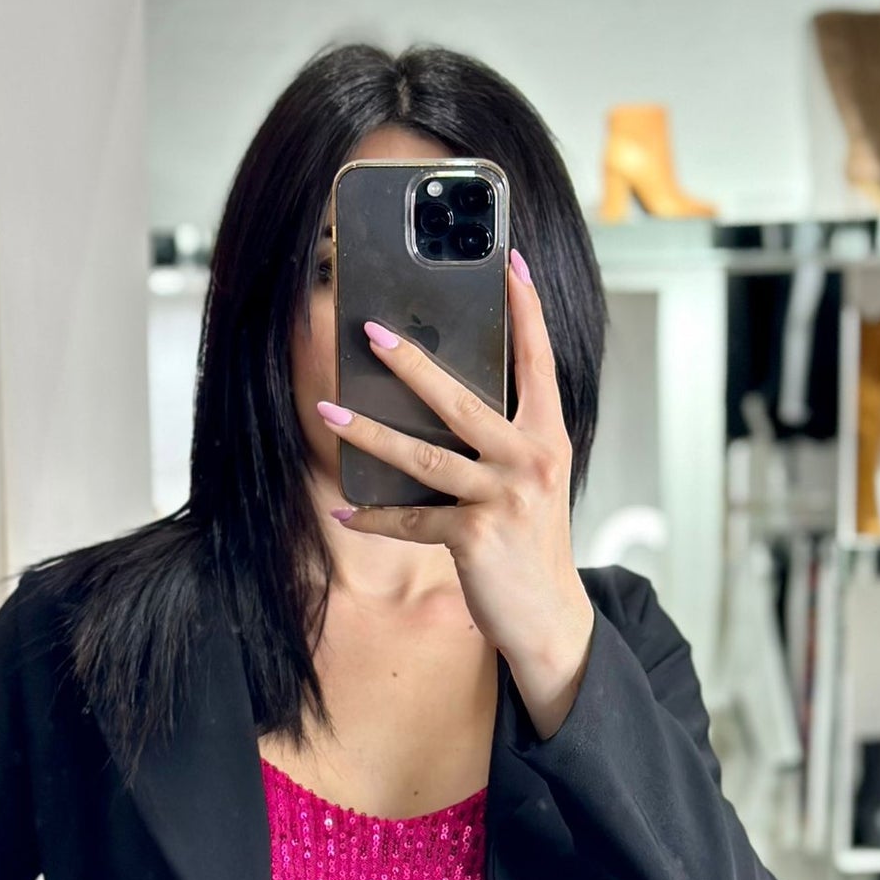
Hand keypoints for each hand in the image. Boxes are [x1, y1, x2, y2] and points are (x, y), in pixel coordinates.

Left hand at [316, 244, 595, 729]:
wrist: (550, 618)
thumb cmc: (532, 544)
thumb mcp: (531, 484)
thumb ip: (502, 443)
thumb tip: (440, 404)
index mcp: (548, 438)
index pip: (538, 362)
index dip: (526, 311)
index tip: (510, 261)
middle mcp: (531, 460)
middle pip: (462, 400)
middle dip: (413, 364)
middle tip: (373, 331)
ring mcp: (503, 497)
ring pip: (425, 457)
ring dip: (369, 434)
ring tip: (329, 413)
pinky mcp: (474, 536)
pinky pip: (411, 518)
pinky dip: (375, 517)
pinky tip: (345, 512)